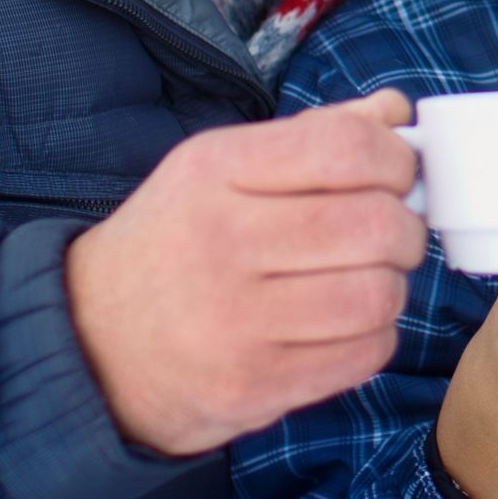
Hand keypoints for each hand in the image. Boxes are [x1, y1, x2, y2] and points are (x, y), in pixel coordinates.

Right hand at [64, 89, 425, 455]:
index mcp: (217, 170)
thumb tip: (394, 112)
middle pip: (375, 225)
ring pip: (378, 295)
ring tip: (366, 279)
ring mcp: (237, 321)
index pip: (347, 148)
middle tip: (392, 234)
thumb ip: (312, 134)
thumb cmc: (176, 242)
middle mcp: (224, 241)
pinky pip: (365, 354)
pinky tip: (345, 325)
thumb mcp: (219, 167)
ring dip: (392, 287)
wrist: (91, 343)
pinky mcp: (253, 386)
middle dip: (406, 228)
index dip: (397, 160)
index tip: (397, 175)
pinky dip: (375, 337)